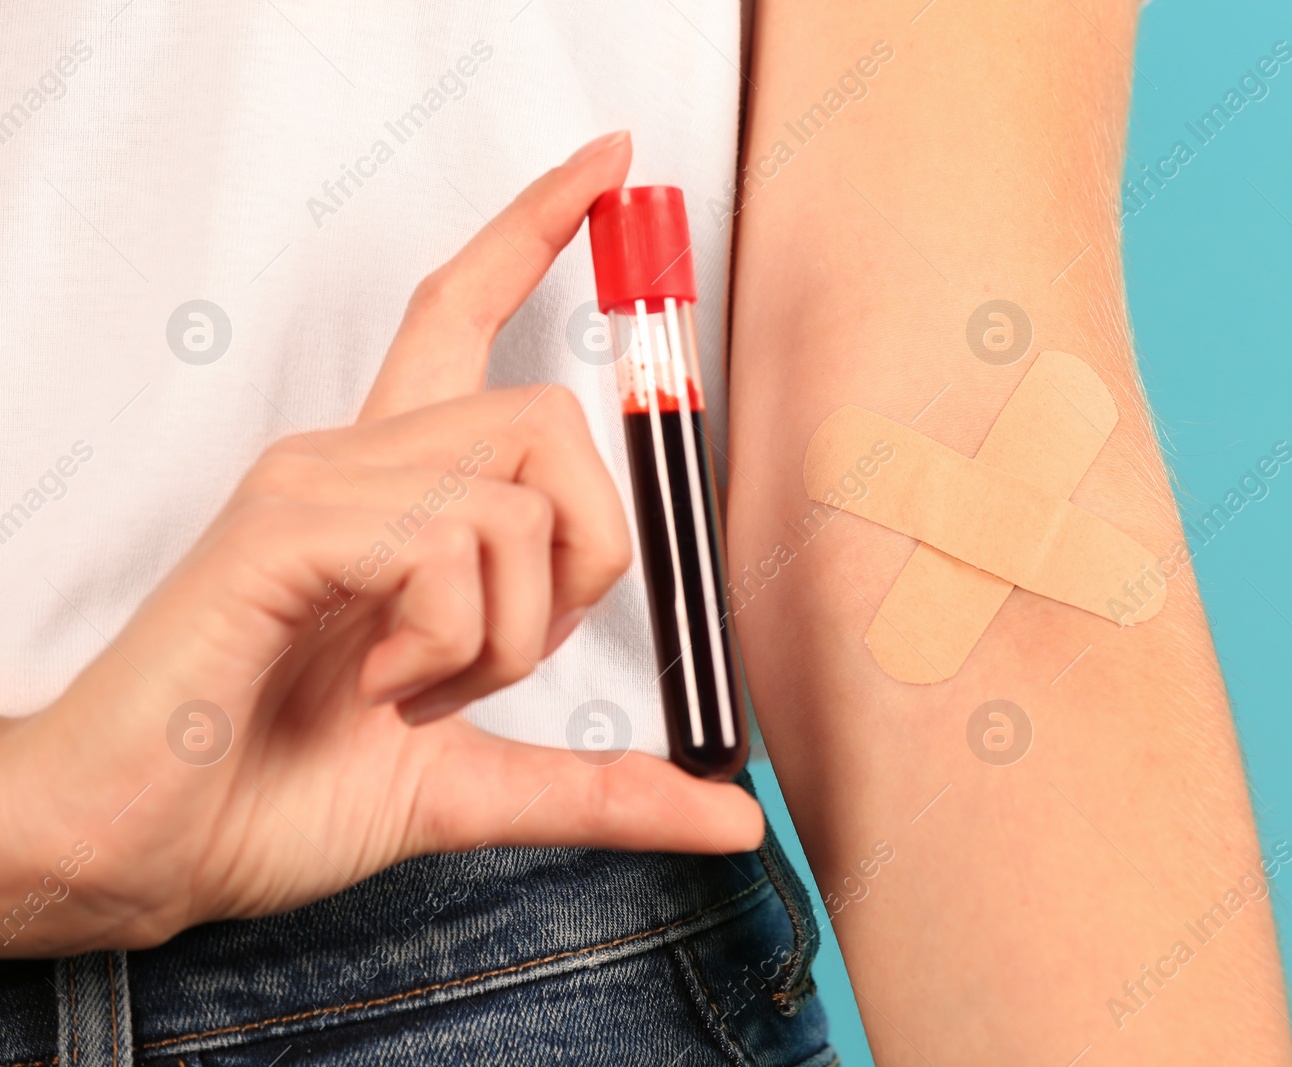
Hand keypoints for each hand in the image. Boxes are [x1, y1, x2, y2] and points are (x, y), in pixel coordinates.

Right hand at [0, 131, 763, 957]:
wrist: (142, 852)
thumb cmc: (273, 793)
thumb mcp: (473, 783)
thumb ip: (602, 787)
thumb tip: (734, 812)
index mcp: (395, 494)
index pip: (463, 315)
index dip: (537, 228)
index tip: (610, 162)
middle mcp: (356, 460)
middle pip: (546, 413)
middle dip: (581, 552)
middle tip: (502, 652)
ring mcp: (317, 484)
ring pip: (516, 486)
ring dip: (506, 625)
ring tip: (415, 684)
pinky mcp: (284, 527)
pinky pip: (445, 540)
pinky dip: (446, 640)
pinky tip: (375, 682)